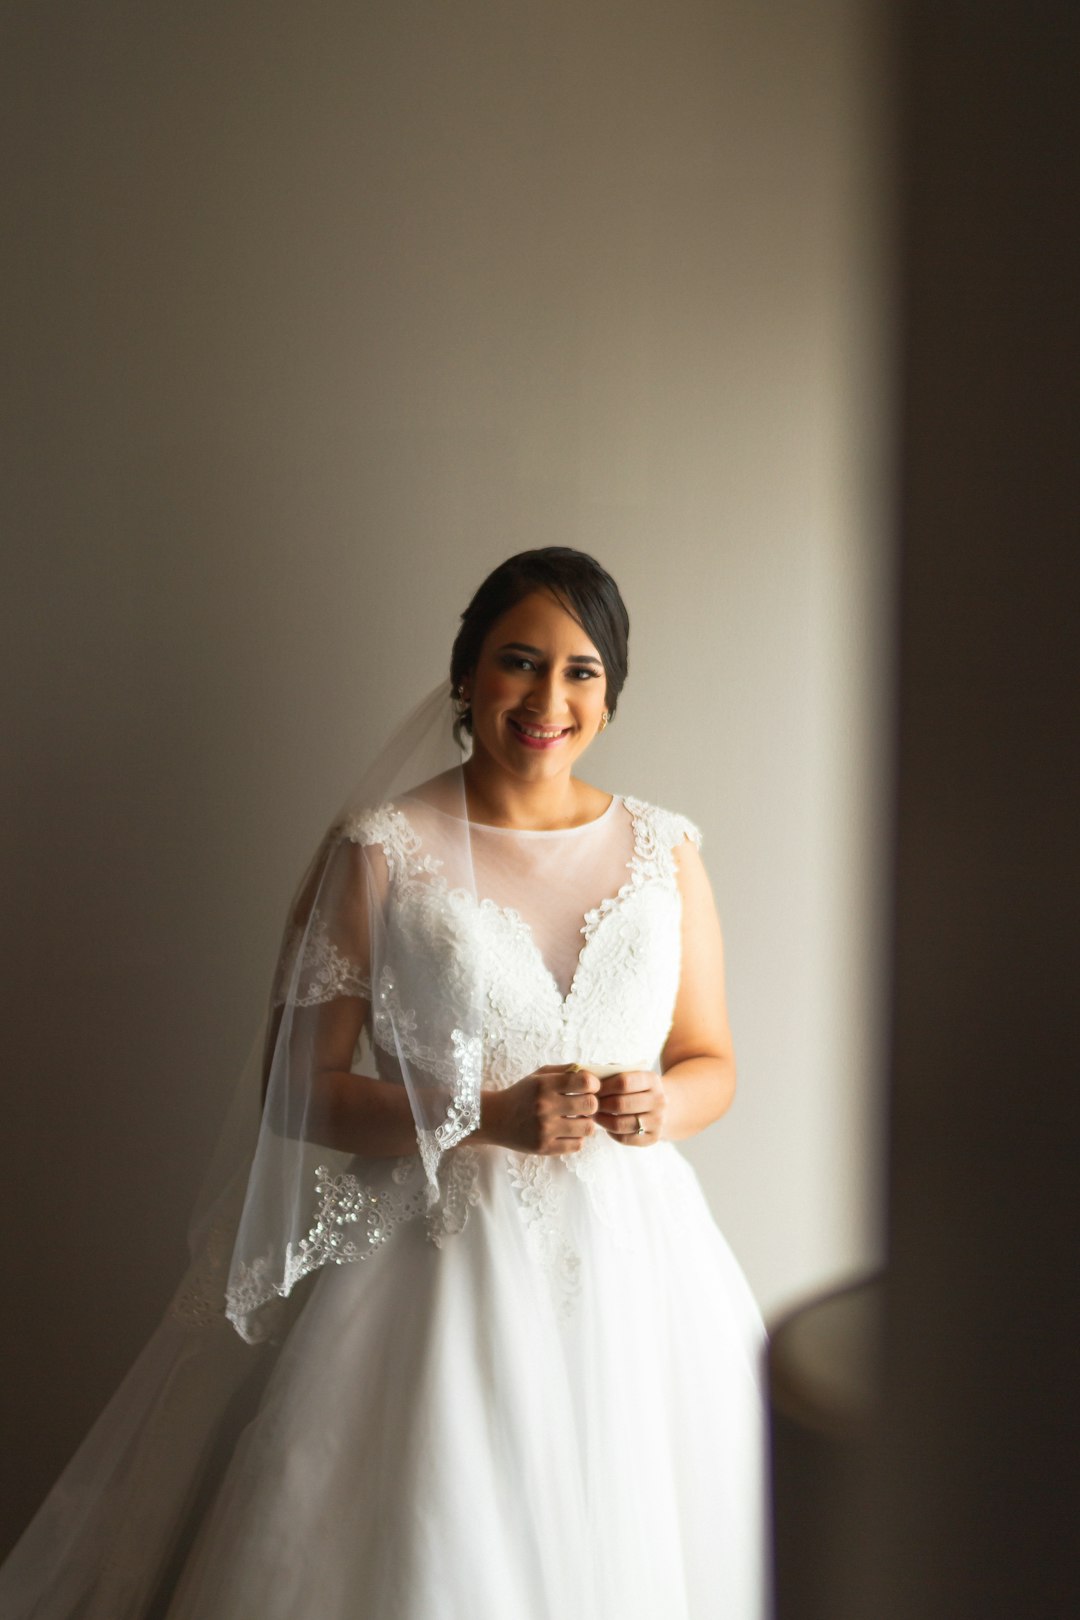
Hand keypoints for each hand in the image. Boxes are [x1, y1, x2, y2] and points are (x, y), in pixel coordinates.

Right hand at [479, 1064, 599, 1154]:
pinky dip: (577, 1138)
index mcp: (543, 1085)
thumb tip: (593, 1073)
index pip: (584, 1082)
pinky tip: (568, 1132)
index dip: (593, 1084)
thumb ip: (565, 1071)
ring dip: (586, 1122)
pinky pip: (577, 1145)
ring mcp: (544, 1130)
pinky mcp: (544, 1148)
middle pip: (590, 1105)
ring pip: (587, 1128)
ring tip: (577, 1119)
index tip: (589, 1087)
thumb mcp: (539, 1076)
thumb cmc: (522, 1094)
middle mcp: (544, 1107)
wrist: (494, 1119)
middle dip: (592, 1104)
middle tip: (584, 1104)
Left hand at [595, 1069, 664, 1145]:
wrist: (668, 1106)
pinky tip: (606, 1125)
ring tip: (594, 1115)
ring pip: (620, 1124)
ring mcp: (658, 1121)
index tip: (591, 1089)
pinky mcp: (653, 1138)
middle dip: (600, 1105)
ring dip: (602, 1120)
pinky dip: (611, 1133)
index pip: (624, 1082)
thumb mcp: (632, 1074)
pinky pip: (625, 1138)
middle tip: (588, 1104)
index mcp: (652, 1080)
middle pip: (620, 1104)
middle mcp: (658, 1101)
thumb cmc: (639, 1088)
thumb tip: (587, 1076)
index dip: (603, 1087)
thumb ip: (612, 1072)